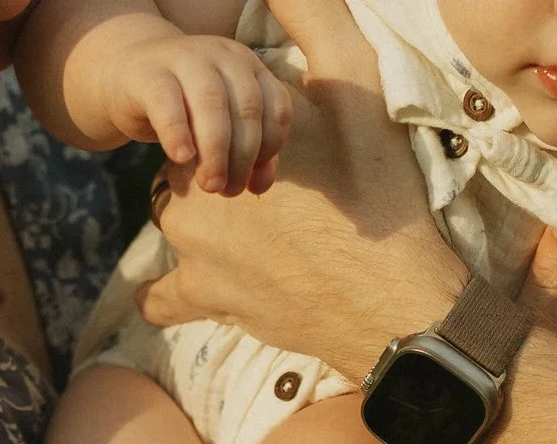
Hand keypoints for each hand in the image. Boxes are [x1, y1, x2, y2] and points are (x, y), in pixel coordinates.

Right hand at [106, 32, 292, 194]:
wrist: (128, 74)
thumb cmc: (183, 108)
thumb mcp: (221, 128)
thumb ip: (248, 153)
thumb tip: (260, 186)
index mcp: (248, 66)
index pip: (276, 107)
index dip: (270, 148)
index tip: (252, 178)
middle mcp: (223, 55)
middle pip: (247, 108)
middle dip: (243, 157)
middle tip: (228, 191)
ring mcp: (185, 57)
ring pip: (211, 103)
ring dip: (215, 151)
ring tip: (210, 185)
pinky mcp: (149, 73)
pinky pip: (167, 102)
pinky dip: (178, 133)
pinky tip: (181, 158)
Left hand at [139, 0, 461, 368]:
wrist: (394, 299)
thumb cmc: (378, 191)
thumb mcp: (354, 84)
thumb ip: (314, 15)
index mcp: (221, 134)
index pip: (207, 125)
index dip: (236, 139)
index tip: (276, 166)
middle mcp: (194, 188)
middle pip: (189, 177)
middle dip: (218, 185)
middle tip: (280, 209)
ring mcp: (194, 251)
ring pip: (180, 229)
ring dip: (205, 235)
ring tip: (264, 248)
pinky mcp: (205, 301)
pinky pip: (162, 299)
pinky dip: (169, 296)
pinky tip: (202, 286)